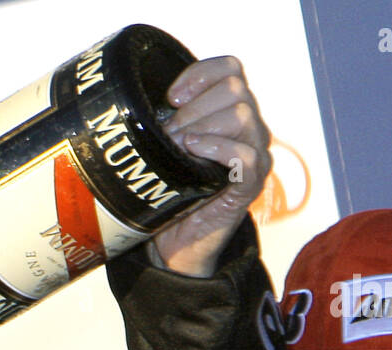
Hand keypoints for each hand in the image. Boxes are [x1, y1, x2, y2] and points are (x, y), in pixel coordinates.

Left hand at [152, 56, 271, 276]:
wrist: (178, 240)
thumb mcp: (166, 144)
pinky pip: (245, 155)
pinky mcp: (251, 184)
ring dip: (200, 128)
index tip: (171, 98)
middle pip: (233, 88)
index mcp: (230, 110)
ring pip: (240, 115)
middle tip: (170, 135)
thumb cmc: (171, 188)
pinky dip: (217, 148)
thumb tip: (137, 96)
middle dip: (193, 109)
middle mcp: (250, 127)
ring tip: (178, 149)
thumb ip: (168, 117)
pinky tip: (194, 153)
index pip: (230, 68)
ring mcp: (255, 154)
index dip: (199, 74)